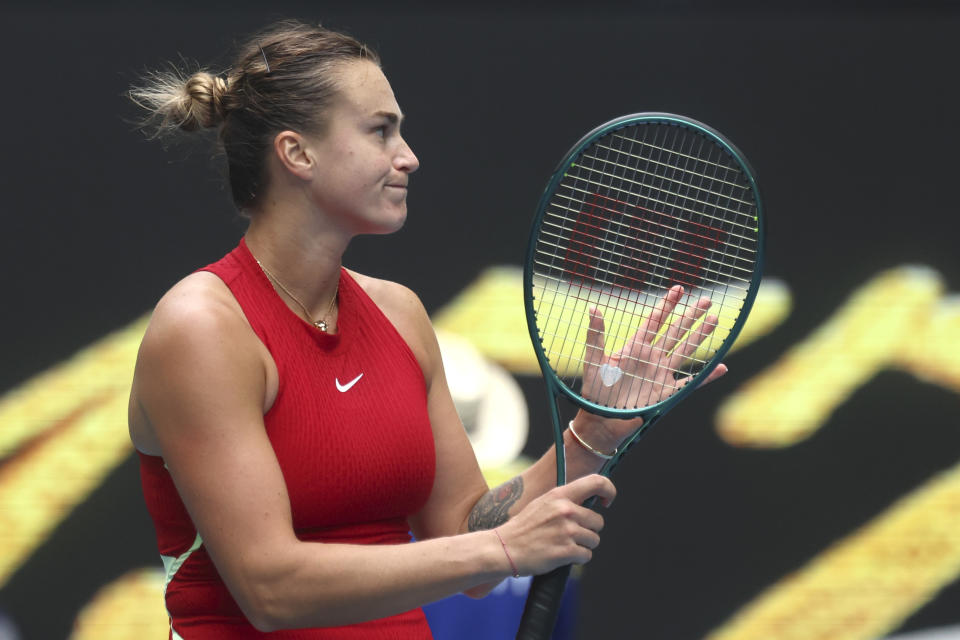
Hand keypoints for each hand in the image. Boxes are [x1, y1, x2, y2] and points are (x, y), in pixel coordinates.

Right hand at [496, 475, 614, 575]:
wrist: (504, 548)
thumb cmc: (523, 527)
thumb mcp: (542, 504)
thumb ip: (564, 501)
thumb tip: (588, 501)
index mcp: (560, 495)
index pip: (596, 483)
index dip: (609, 491)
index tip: (606, 501)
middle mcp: (566, 510)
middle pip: (598, 521)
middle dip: (589, 530)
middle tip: (571, 535)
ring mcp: (566, 531)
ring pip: (594, 540)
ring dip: (583, 545)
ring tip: (564, 545)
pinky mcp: (566, 551)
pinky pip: (586, 555)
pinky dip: (578, 558)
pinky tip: (562, 555)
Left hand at [580, 285, 727, 436]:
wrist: (601, 419)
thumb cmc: (596, 390)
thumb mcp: (594, 360)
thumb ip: (596, 335)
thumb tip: (592, 308)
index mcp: (635, 347)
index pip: (655, 320)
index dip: (667, 305)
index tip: (678, 288)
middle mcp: (652, 357)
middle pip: (675, 331)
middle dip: (690, 315)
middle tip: (706, 300)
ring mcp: (661, 374)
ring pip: (685, 351)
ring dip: (700, 336)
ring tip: (715, 321)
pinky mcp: (666, 393)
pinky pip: (690, 383)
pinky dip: (706, 377)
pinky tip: (721, 367)